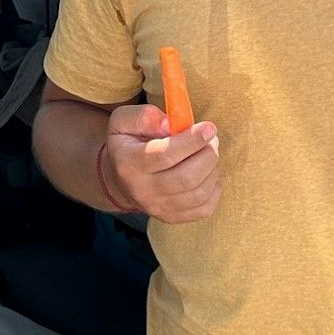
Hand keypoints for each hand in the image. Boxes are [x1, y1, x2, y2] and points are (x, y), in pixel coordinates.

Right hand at [104, 104, 220, 223]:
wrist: (119, 179)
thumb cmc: (127, 144)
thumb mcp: (123, 121)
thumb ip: (144, 117)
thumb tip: (170, 125)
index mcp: (129, 164)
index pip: (165, 155)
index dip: (192, 141)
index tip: (209, 128)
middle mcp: (142, 190)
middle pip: (187, 177)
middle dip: (208, 154)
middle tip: (211, 138)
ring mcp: (157, 208)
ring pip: (199, 193)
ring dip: (213, 169)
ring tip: (209, 153)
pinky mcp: (172, 217)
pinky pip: (205, 208)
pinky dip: (214, 189)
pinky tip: (207, 174)